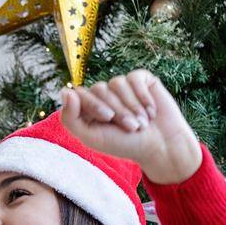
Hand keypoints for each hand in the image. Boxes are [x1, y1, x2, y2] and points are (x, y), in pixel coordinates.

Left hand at [58, 69, 202, 184]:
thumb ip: (70, 118)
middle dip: (116, 110)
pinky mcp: (140, 80)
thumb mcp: (92, 137)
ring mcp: (121, 86)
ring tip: (142, 123)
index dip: (95, 105)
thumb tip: (65, 91)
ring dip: (131, 107)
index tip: (107, 119)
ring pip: (117, 83)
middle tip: (130, 127)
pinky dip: (143, 97)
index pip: (79, 94)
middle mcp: (103, 95)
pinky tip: (151, 112)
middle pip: (99, 88)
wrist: (160, 145)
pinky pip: (134, 78)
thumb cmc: (125, 145)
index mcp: (87, 109)